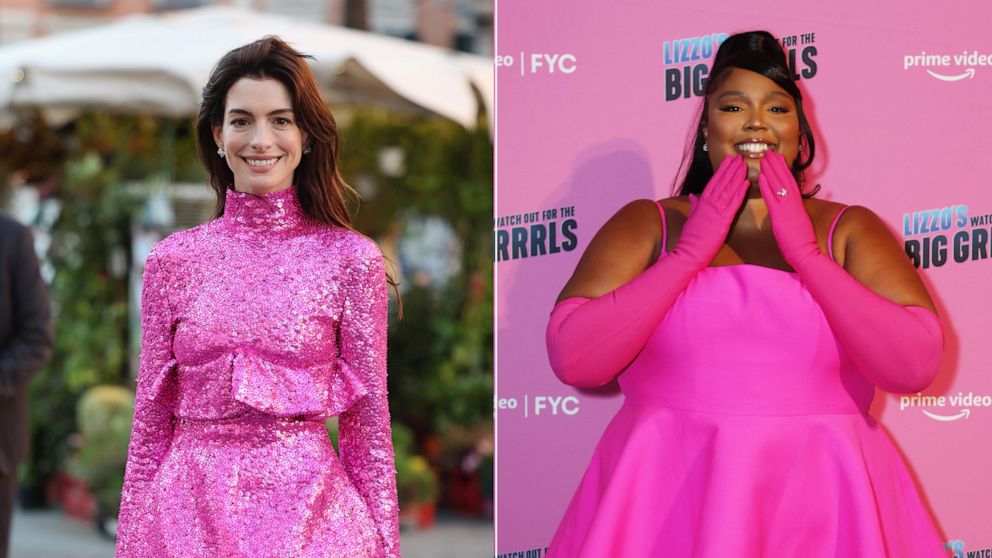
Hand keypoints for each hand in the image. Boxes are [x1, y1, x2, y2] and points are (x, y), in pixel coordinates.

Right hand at [675, 155, 748, 264]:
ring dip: (737, 176)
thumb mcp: (692, 217)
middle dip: (731, 168)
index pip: (714, 181)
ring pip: (729, 189)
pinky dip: (740, 192)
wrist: (691, 250)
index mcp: (702, 201)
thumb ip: (695, 205)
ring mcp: (717, 210)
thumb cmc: (690, 236)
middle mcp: (710, 203)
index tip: (728, 160)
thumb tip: (693, 196)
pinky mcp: (724, 219)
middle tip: (738, 157)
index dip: (722, 169)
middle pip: (722, 182)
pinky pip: (734, 203)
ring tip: (744, 165)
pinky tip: (746, 183)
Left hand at [757, 152, 818, 267]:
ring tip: (764, 158)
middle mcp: (793, 203)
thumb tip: (783, 210)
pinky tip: (762, 177)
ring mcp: (787, 208)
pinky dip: (767, 186)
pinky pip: (773, 198)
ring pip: (779, 184)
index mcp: (796, 204)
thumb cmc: (800, 243)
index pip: (788, 183)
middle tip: (769, 152)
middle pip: (784, 179)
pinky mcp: (782, 216)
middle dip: (776, 164)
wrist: (806, 253)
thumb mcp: (795, 224)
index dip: (782, 170)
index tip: (777, 159)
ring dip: (771, 170)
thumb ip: (789, 214)